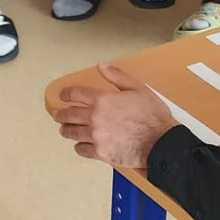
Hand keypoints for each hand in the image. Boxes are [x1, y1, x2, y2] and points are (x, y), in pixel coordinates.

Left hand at [52, 63, 178, 167]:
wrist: (162, 143)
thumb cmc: (153, 116)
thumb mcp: (138, 89)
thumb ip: (117, 76)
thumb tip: (102, 66)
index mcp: (103, 100)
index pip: (76, 94)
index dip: (66, 94)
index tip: (63, 95)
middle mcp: (95, 118)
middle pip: (69, 115)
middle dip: (61, 113)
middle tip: (57, 114)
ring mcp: (96, 137)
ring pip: (73, 133)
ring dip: (66, 130)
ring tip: (64, 129)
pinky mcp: (100, 153)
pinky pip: (82, 150)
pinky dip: (79, 147)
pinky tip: (79, 145)